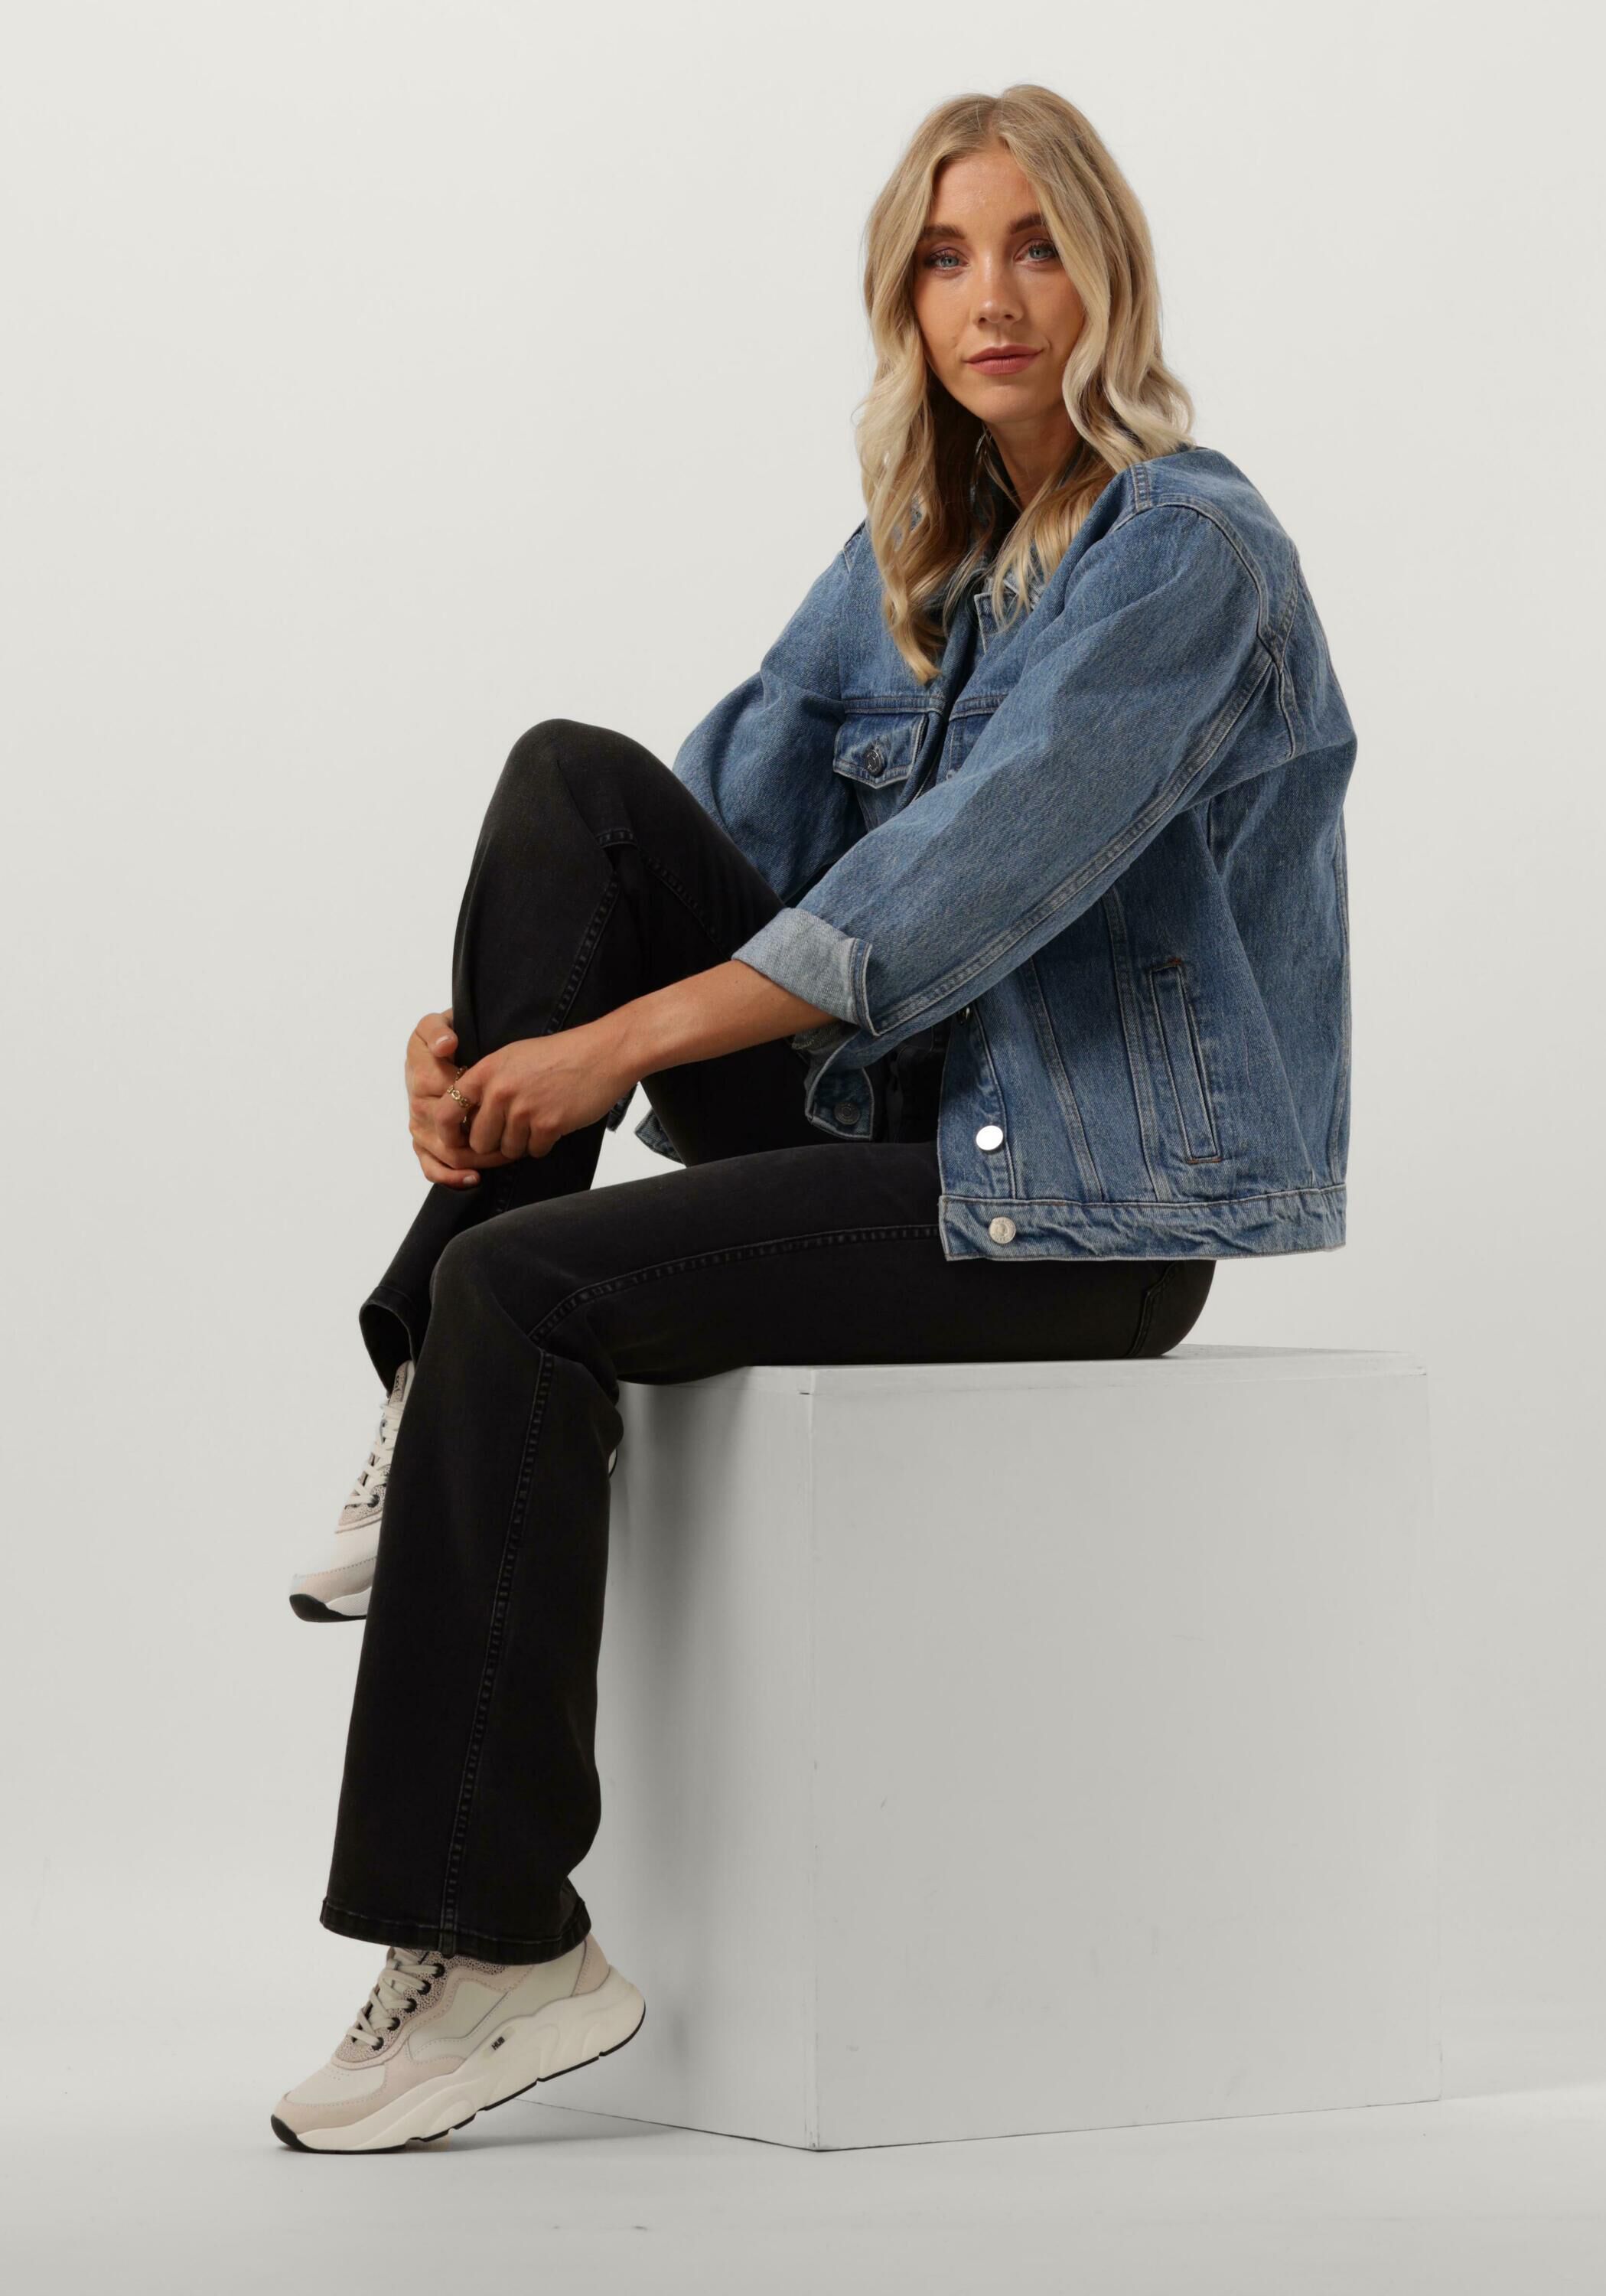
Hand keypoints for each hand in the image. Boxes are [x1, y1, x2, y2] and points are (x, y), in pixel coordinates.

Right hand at [406, 1007, 511, 1189]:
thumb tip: (446, 1046)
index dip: (482, 1110)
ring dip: (478, 1161)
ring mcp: (419, 1127)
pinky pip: (431, 1167)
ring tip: (508, 1158)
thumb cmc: (442, 1038)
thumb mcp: (437, 1025)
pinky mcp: (422, 1142)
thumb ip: (438, 1031)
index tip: (510, 1113)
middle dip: (486, 1142)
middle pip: (452, 1136)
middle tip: (517, 1142)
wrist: (435, 1049)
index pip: (454, 1102)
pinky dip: (451, 1178)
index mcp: (422, 1078)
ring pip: (447, 1155)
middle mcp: (417, 1105)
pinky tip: (475, 1178)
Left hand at [452, 1019, 636, 1161]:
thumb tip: (467, 1118)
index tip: (456, 1143)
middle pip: (479, 1141)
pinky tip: (555, 1122)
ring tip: (539, 1120)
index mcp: (486, 1072)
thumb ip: (486, 1083)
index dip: (448, 1134)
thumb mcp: (511, 1057)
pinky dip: (544, 1144)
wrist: (602, 1054)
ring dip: (522, 1143)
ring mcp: (524, 1109)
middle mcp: (500, 1091)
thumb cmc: (560, 1055)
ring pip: (508, 1150)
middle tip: (514, 1130)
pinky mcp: (548, 1124)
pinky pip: (534, 1151)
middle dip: (495, 1143)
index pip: (446, 1112)